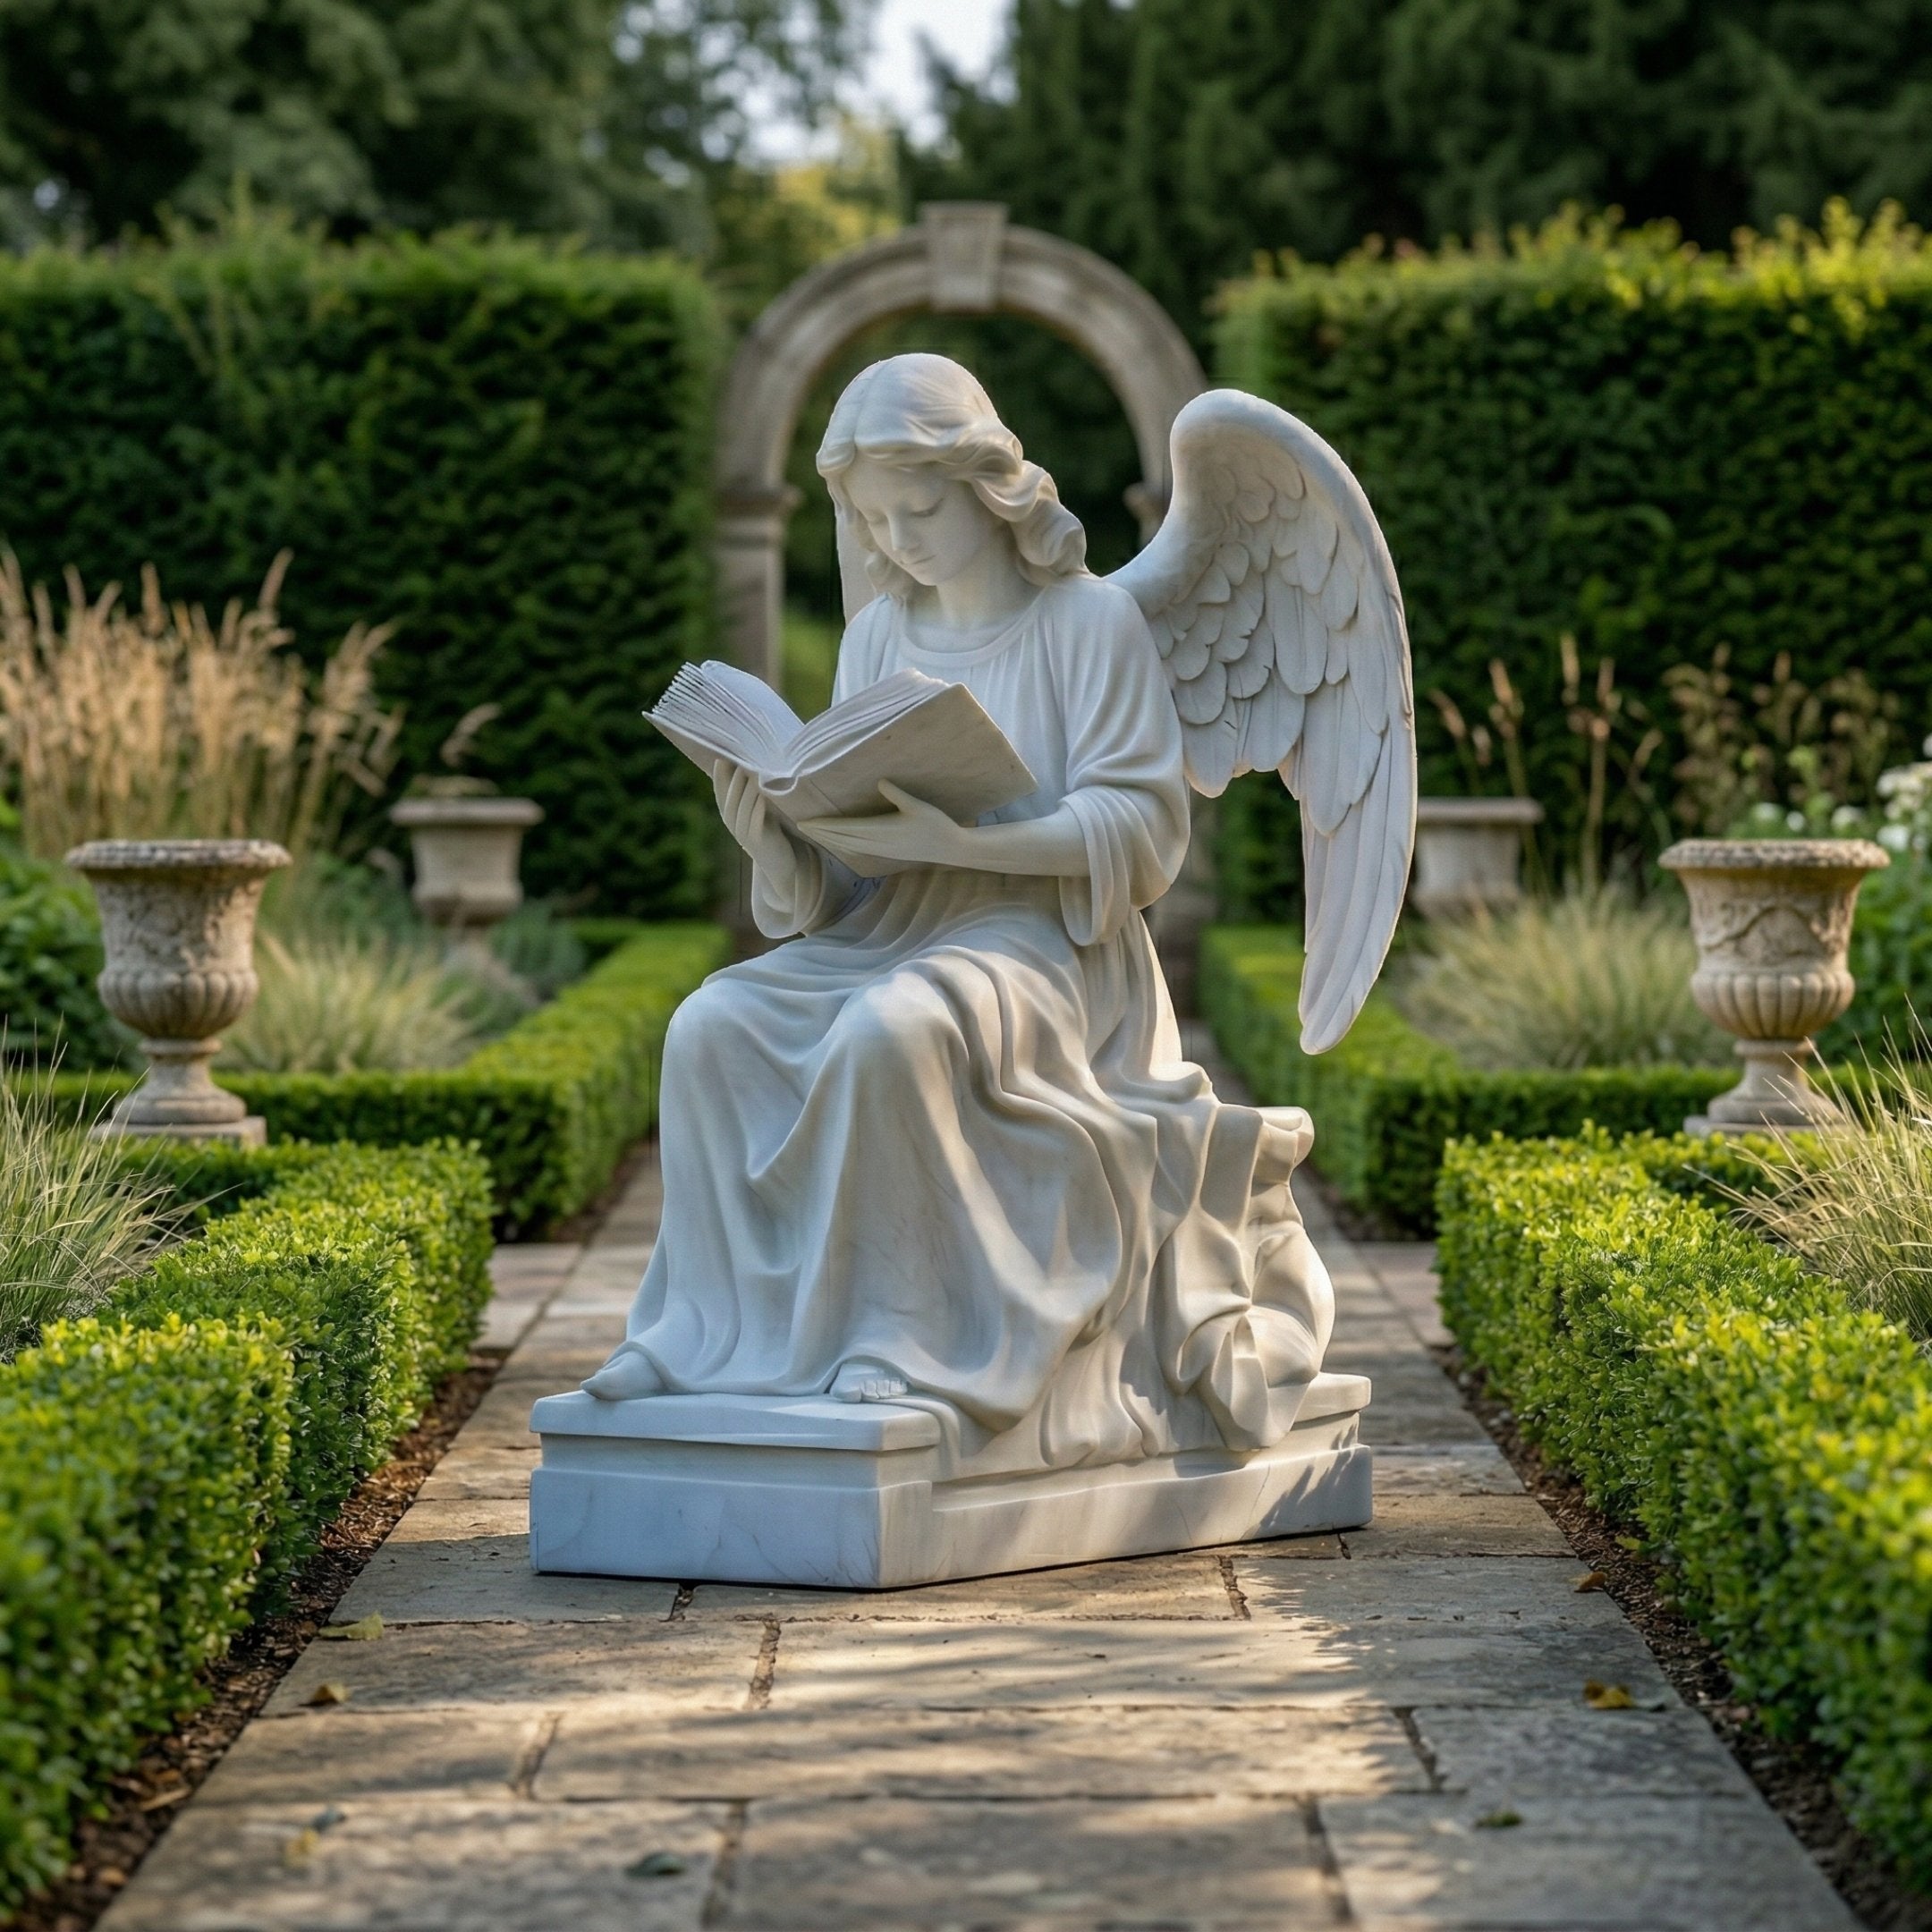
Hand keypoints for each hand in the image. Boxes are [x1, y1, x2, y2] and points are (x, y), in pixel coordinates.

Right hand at [713, 761, 797, 895]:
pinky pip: (755, 823)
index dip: (719, 777)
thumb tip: (749, 764)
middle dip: (732, 780)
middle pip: (729, 800)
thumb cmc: (769, 831)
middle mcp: (733, 825)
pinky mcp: (758, 841)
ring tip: (750, 773)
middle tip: (738, 760)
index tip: (721, 758)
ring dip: (745, 791)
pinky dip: (758, 809)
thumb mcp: (756, 810)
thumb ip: (750, 793)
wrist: (779, 864)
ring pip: (741, 810)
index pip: (720, 794)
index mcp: (730, 815)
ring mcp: (744, 834)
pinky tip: (762, 797)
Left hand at [798, 781, 966, 870]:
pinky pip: (857, 849)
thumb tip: (880, 781)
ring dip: (829, 839)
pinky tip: (836, 842)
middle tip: (800, 826)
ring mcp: (881, 850)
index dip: (824, 825)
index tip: (806, 822)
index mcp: (882, 830)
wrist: (949, 848)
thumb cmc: (936, 825)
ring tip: (812, 832)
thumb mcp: (918, 806)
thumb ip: (898, 795)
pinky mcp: (886, 852)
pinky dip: (842, 844)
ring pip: (847, 845)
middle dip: (820, 833)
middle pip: (841, 839)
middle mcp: (877, 843)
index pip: (845, 828)